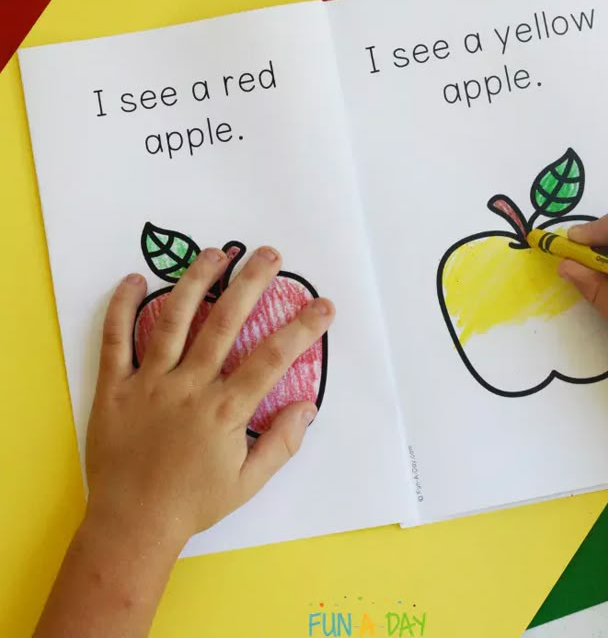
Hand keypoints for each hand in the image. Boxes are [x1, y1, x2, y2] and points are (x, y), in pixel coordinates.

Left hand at [86, 245, 333, 546]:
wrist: (131, 524)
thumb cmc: (193, 503)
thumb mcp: (248, 483)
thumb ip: (281, 443)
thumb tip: (308, 406)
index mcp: (224, 410)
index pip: (272, 359)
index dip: (301, 328)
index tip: (323, 305)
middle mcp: (189, 387)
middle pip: (224, 323)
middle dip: (250, 283)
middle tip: (268, 254)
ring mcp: (149, 383)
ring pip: (173, 320)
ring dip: (196, 281)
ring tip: (215, 252)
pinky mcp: (115, 387)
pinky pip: (116, 340)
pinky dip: (123, 308)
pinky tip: (135, 279)